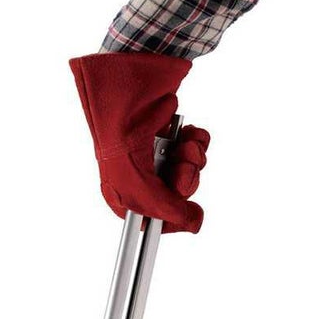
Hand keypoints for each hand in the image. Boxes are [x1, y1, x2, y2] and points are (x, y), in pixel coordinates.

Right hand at [70, 53, 209, 232]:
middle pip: (177, 196)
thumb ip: (168, 212)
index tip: (184, 214)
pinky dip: (198, 141)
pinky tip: (188, 135)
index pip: (154, 222)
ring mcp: (157, 153)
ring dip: (192, 160)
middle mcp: (141, 176)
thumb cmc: (119, 142)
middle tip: (179, 170)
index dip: (172, 219)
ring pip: (191, 171)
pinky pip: (197, 147)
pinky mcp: (173, 133)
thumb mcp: (139, 190)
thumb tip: (194, 224)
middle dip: (185, 182)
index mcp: (124, 196)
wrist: (129, 94)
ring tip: (182, 148)